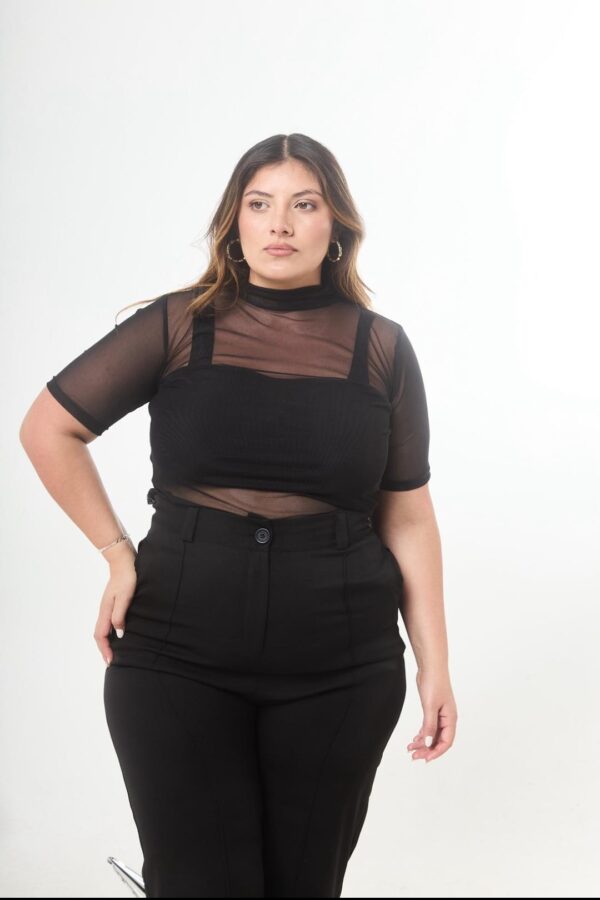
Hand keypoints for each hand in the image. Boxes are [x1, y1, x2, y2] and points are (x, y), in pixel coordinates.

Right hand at [94, 544, 136, 666]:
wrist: (124, 561)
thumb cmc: (127, 578)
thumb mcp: (125, 597)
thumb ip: (120, 615)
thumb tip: (118, 634)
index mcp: (105, 611)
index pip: (100, 635)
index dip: (105, 649)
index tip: (110, 661)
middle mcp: (104, 610)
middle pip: (99, 634)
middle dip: (104, 649)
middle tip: (111, 661)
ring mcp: (107, 606)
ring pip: (103, 629)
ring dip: (106, 642)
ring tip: (114, 652)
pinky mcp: (112, 603)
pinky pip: (108, 622)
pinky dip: (110, 632)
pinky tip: (118, 633)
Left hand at [407, 668, 456, 762]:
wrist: (431, 667)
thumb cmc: (434, 683)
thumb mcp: (430, 706)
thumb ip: (429, 725)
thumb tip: (428, 741)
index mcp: (450, 719)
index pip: (446, 742)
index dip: (436, 752)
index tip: (426, 759)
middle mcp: (447, 718)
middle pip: (439, 740)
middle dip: (427, 749)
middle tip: (414, 756)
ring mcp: (440, 714)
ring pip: (433, 734)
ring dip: (423, 743)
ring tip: (411, 749)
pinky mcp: (433, 710)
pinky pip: (429, 727)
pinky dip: (422, 734)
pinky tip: (415, 739)